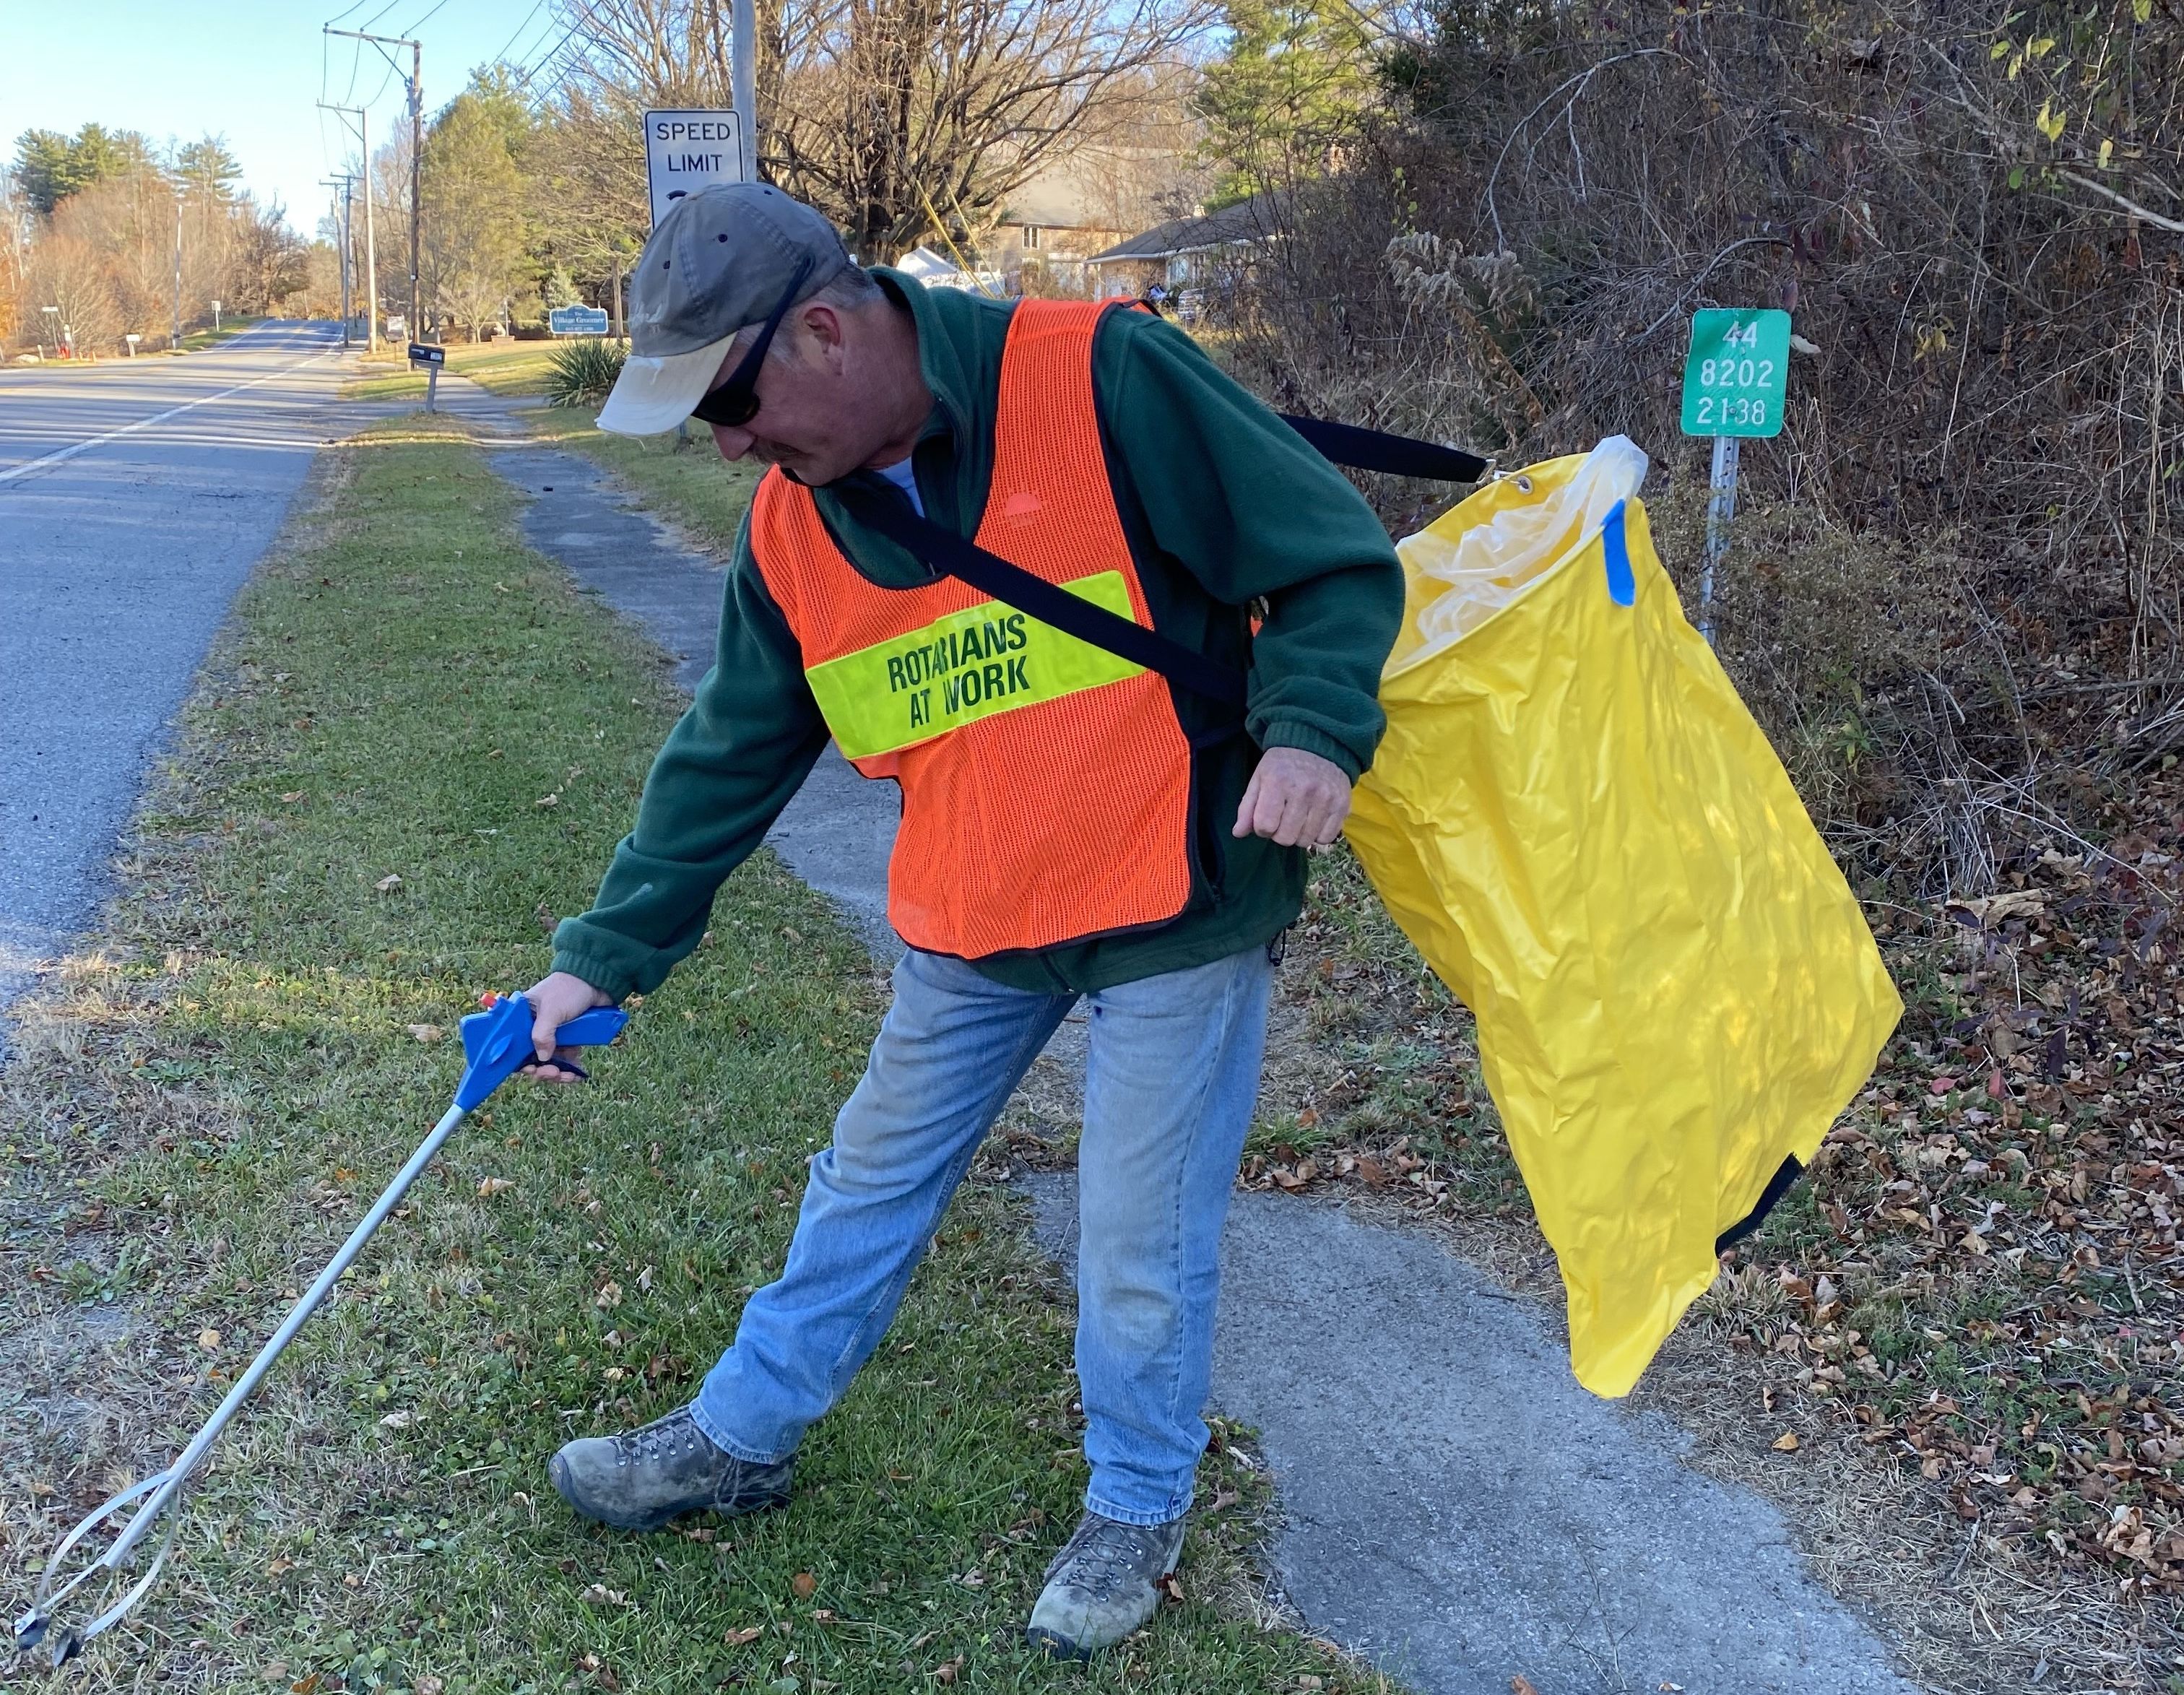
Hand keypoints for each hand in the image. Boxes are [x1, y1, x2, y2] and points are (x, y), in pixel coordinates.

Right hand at [520, 970, 615, 1083]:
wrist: (598, 980)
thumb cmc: (569, 988)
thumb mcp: (552, 1011)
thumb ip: (542, 1034)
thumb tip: (542, 1059)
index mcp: (522, 1018)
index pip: (513, 1045)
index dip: (519, 1061)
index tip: (530, 1070)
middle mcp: (534, 1027)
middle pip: (531, 1057)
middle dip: (541, 1070)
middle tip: (553, 1073)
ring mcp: (553, 1033)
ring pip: (549, 1061)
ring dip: (557, 1072)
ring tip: (568, 1076)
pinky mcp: (569, 1037)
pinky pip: (565, 1058)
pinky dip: (569, 1068)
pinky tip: (576, 1074)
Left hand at [1232, 746, 1351, 846]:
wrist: (1318, 745)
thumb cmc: (1283, 765)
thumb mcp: (1260, 779)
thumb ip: (1247, 807)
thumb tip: (1238, 833)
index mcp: (1278, 782)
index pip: (1265, 826)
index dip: (1262, 827)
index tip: (1266, 817)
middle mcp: (1304, 791)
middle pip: (1285, 838)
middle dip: (1279, 833)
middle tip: (1283, 818)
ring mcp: (1326, 799)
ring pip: (1305, 841)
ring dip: (1298, 835)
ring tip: (1298, 818)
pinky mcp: (1342, 806)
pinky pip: (1326, 838)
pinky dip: (1317, 835)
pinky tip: (1313, 820)